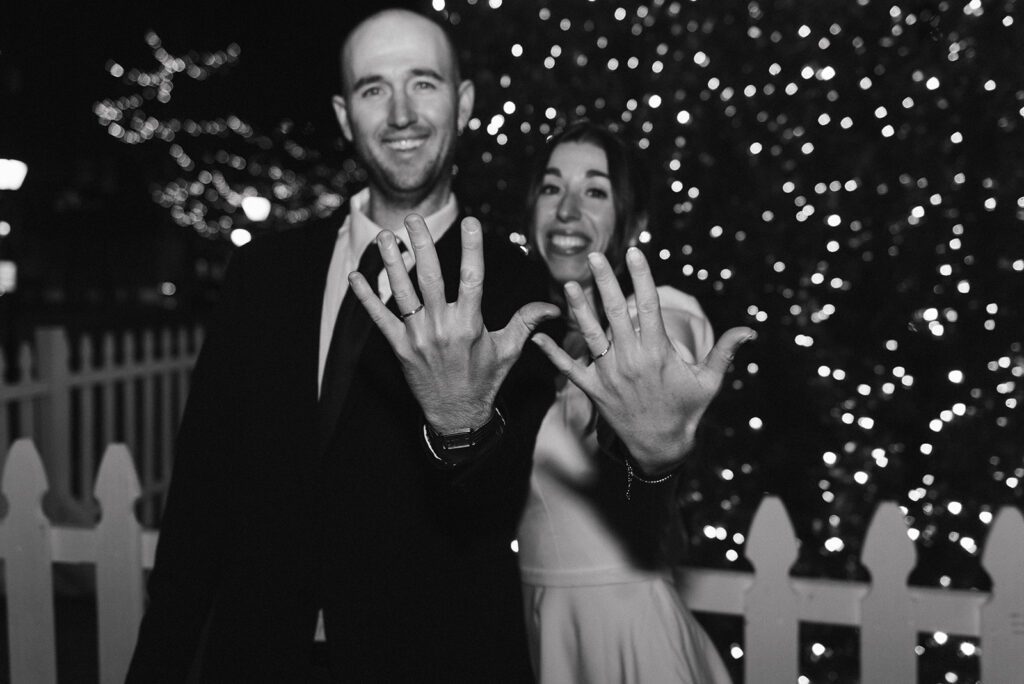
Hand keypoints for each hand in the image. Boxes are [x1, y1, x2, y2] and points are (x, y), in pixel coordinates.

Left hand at [349, 214, 559, 433]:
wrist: (457, 416)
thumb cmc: (485, 380)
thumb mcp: (509, 350)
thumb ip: (526, 321)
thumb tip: (554, 306)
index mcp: (470, 324)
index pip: (472, 279)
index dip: (472, 249)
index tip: (471, 221)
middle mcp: (442, 327)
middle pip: (430, 278)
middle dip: (422, 245)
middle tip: (414, 218)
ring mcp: (418, 337)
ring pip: (402, 292)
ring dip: (392, 263)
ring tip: (387, 236)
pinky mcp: (399, 347)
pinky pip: (379, 317)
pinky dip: (366, 296)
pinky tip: (356, 275)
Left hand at [531, 247, 755, 475]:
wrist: (661, 447)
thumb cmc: (687, 410)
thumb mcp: (709, 382)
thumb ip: (724, 352)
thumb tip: (750, 329)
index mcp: (657, 352)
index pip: (648, 305)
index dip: (642, 276)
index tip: (635, 251)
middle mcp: (630, 358)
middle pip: (615, 311)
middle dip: (604, 280)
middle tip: (594, 255)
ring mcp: (609, 374)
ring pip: (590, 333)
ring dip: (578, 307)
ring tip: (569, 284)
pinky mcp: (593, 389)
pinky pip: (569, 368)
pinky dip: (553, 353)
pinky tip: (537, 337)